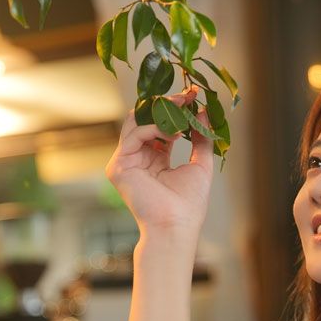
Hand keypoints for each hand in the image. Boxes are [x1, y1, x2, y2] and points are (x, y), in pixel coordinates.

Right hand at [105, 86, 214, 235]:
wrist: (176, 225)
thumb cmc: (188, 204)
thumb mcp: (200, 164)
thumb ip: (200, 138)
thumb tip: (203, 112)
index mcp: (153, 159)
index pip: (159, 126)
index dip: (175, 110)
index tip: (194, 96)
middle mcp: (136, 159)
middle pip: (144, 119)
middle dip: (167, 104)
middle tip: (188, 95)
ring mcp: (125, 162)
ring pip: (135, 122)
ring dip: (161, 111)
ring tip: (182, 109)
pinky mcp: (118, 167)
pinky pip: (134, 135)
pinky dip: (154, 127)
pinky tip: (173, 132)